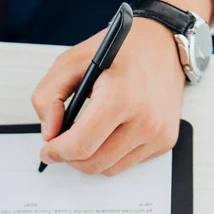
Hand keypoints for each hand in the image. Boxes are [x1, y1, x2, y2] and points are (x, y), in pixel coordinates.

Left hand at [32, 18, 184, 175]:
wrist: (163, 43)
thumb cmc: (119, 51)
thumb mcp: (72, 61)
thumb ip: (48, 96)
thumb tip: (49, 133)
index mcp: (120, 97)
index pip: (82, 145)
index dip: (58, 153)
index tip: (48, 151)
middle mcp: (144, 120)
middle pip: (94, 164)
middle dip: (71, 158)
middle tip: (63, 145)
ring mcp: (157, 134)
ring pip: (109, 170)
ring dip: (92, 159)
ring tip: (87, 135)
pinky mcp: (165, 141)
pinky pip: (128, 164)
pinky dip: (113, 155)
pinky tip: (112, 132)